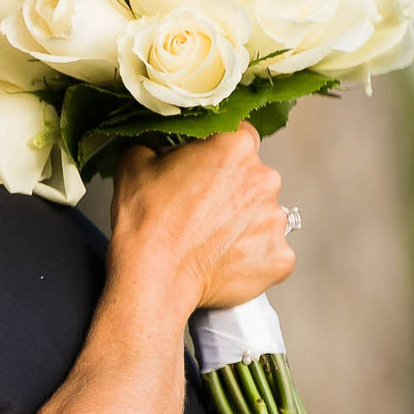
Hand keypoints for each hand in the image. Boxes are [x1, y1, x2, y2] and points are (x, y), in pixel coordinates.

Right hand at [110, 128, 295, 311]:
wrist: (153, 277)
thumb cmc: (145, 222)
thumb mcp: (133, 164)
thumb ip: (155, 145)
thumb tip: (159, 149)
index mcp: (234, 148)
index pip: (240, 136)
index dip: (219, 152)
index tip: (205, 169)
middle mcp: (265, 179)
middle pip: (254, 178)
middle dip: (233, 190)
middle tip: (200, 210)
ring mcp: (276, 221)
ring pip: (262, 216)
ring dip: (242, 224)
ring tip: (209, 241)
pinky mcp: (280, 258)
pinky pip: (268, 252)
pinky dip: (249, 257)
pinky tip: (222, 261)